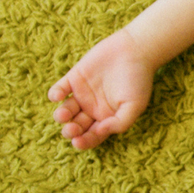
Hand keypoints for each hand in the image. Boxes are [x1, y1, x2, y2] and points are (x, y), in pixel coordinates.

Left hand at [49, 29, 156, 149]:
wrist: (135, 50)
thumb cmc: (138, 79)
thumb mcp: (135, 105)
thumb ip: (120, 122)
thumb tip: (100, 131)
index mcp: (107, 117)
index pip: (92, 135)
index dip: (84, 142)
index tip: (78, 142)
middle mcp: (92, 108)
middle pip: (76, 125)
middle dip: (71, 131)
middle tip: (71, 129)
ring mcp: (82, 93)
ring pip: (66, 110)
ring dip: (61, 116)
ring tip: (63, 115)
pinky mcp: (74, 78)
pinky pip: (59, 89)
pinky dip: (55, 94)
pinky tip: (58, 96)